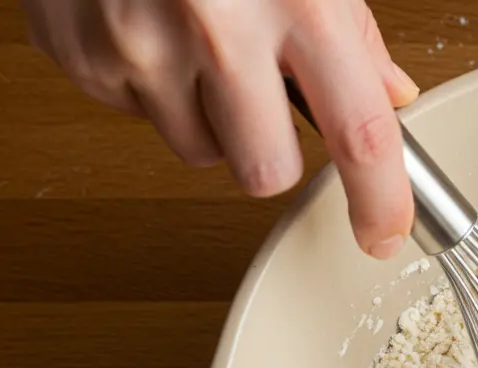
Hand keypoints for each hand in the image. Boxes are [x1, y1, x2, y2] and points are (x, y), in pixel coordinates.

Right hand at [21, 0, 419, 258]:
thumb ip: (351, 31)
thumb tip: (390, 96)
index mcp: (297, 3)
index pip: (358, 135)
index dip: (379, 201)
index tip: (383, 234)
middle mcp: (219, 29)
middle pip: (267, 174)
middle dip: (271, 152)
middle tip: (261, 95)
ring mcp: (144, 47)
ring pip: (201, 152)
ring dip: (208, 117)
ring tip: (196, 44)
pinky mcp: (87, 57)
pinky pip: (138, 117)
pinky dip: (151, 86)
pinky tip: (149, 28)